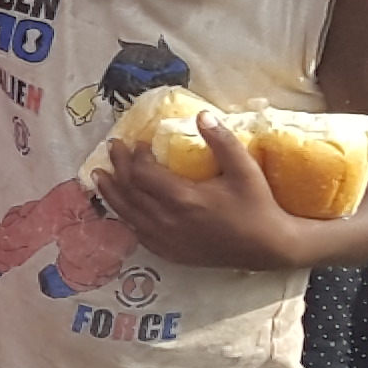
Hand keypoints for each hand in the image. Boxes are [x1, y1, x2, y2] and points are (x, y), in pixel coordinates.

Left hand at [86, 126, 312, 273]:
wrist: (268, 248)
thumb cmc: (258, 206)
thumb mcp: (245, 169)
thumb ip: (222, 141)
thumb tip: (201, 115)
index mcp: (183, 199)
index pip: (143, 174)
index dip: (135, 156)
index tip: (139, 143)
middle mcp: (168, 221)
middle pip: (130, 191)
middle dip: (118, 167)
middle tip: (112, 148)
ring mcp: (166, 240)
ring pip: (128, 214)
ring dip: (112, 193)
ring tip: (99, 176)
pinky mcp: (170, 252)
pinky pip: (138, 233)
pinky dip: (125, 216)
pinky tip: (120, 208)